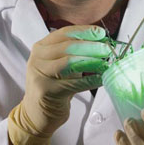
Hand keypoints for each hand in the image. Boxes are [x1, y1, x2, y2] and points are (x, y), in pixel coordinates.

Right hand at [8, 25, 109, 142]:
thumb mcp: (60, 62)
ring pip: (69, 63)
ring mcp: (39, 74)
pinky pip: (73, 84)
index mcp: (41, 47)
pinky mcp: (46, 91)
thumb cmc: (53, 84)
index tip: (100, 32)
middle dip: (91, 46)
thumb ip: (74, 51)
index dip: (84, 31)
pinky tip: (100, 79)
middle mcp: (37, 58)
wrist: (36, 113)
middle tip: (107, 49)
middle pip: (68, 46)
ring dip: (91, 61)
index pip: (64, 33)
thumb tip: (100, 41)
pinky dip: (89, 80)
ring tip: (105, 63)